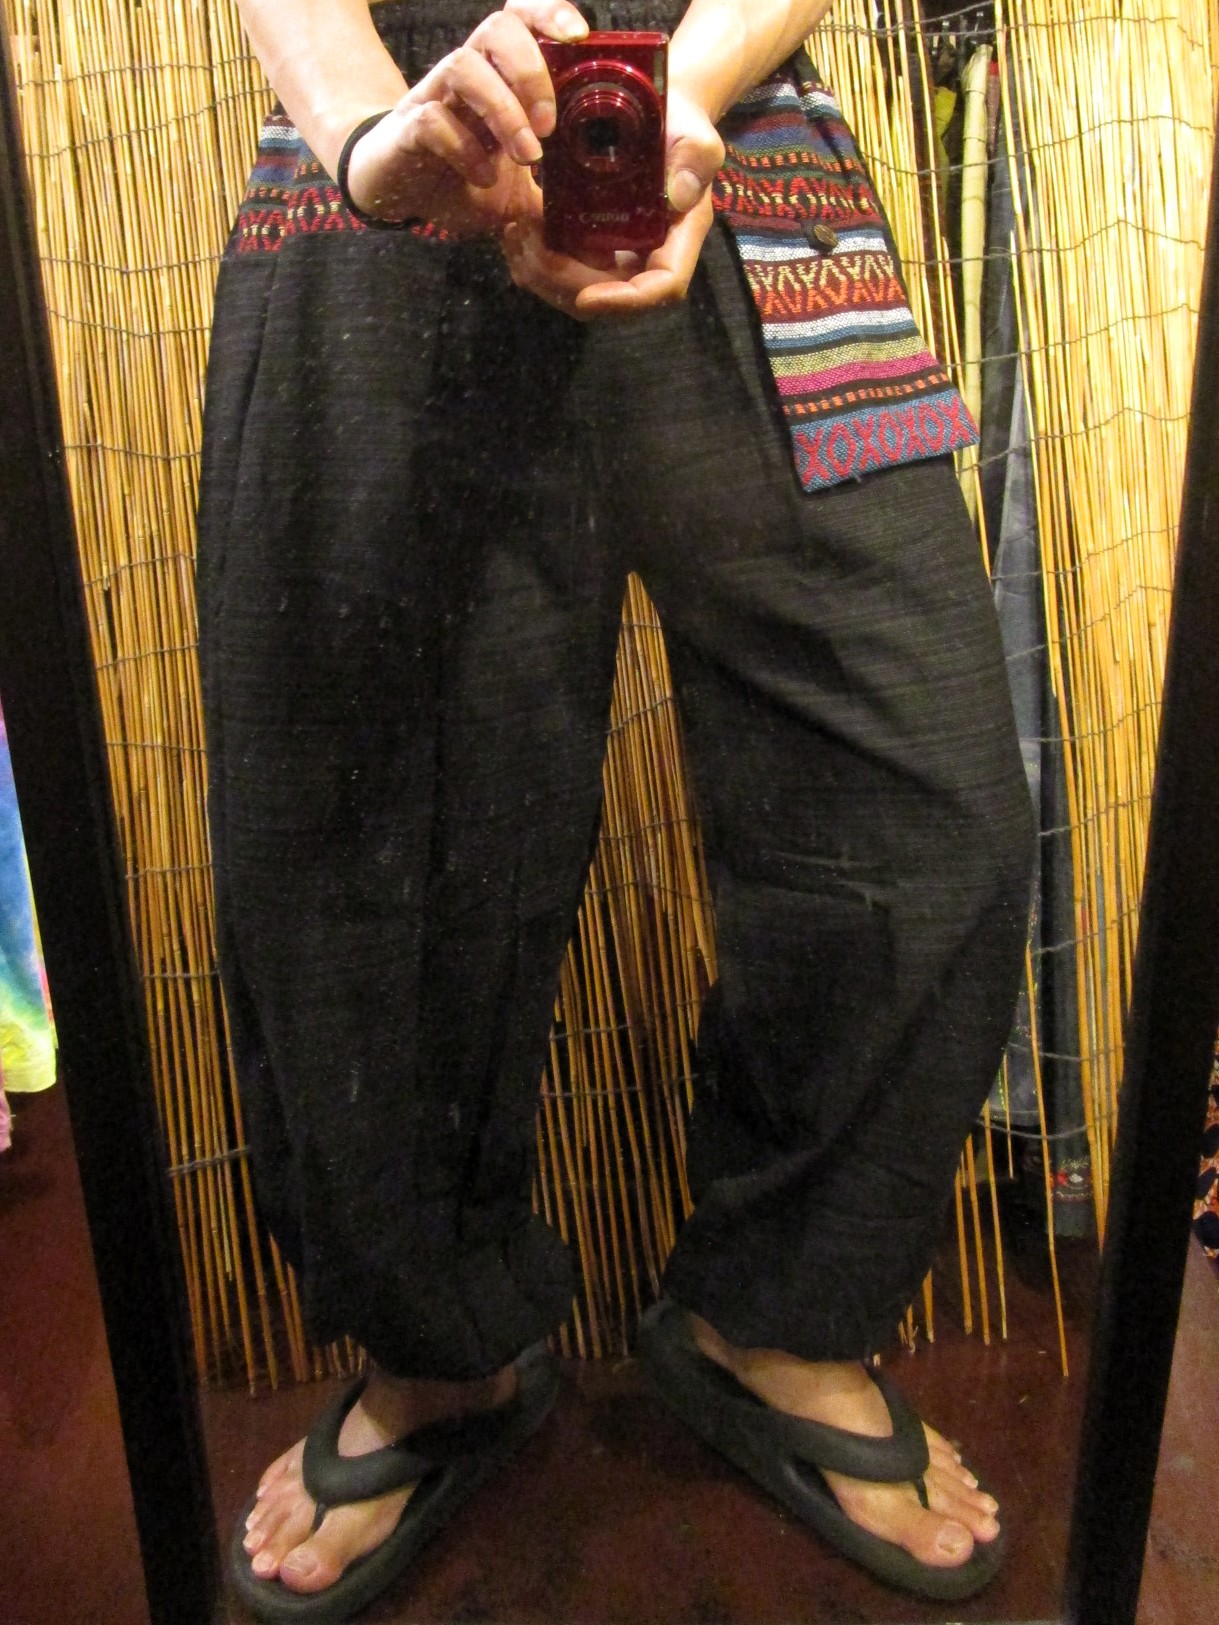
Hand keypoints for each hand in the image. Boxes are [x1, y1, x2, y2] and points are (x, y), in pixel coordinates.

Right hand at [343, 0, 586, 236]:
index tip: (579, 36)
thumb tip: (589, 222)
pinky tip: (483, 177)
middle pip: (496, 28)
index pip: (520, 20)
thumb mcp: (517, 194)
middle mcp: (466, 78)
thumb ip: (551, 198)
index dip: (548, 13)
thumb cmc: (458, 177)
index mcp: (496, 78)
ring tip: (526, 156)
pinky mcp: (408, 131)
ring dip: (503, 110)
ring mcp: (434, 99)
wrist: (397, 192)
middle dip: (530, 71)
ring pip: (464, 66)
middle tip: (549, 125)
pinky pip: (433, 121)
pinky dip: (465, 149)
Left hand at [499, 87, 724, 318]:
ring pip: (577, 288)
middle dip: (563, 282)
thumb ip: (695, 158)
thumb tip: (680, 196)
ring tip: (515, 232)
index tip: (586, 298)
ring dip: (541, 272)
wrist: (656, 111)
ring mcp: (617, 253)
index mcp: (676, 240)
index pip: (660, 288)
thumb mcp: (694, 132)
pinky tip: (516, 227)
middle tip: (526, 244)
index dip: (624, 301)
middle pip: (607, 295)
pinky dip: (534, 258)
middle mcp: (647, 256)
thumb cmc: (680, 122)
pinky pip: (562, 268)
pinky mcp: (592, 242)